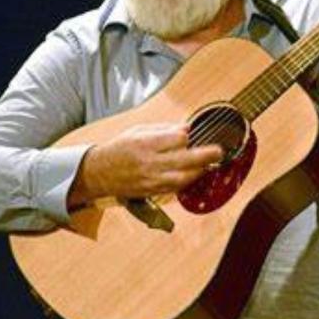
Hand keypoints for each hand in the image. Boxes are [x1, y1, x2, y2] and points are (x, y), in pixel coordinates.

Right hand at [70, 123, 223, 203]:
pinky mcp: (152, 190)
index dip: (186, 136)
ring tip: (210, 163)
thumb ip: (163, 129)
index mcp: (145, 143)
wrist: (99, 172)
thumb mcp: (137, 131)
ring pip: (183, 177)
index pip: (176, 139)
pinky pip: (176, 187)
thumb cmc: (120, 148)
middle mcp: (149, 162)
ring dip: (200, 170)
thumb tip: (186, 128)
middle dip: (205, 155)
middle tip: (219, 151)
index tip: (189, 134)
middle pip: (184, 159)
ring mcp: (151, 179)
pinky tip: (195, 174)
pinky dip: (188, 180)